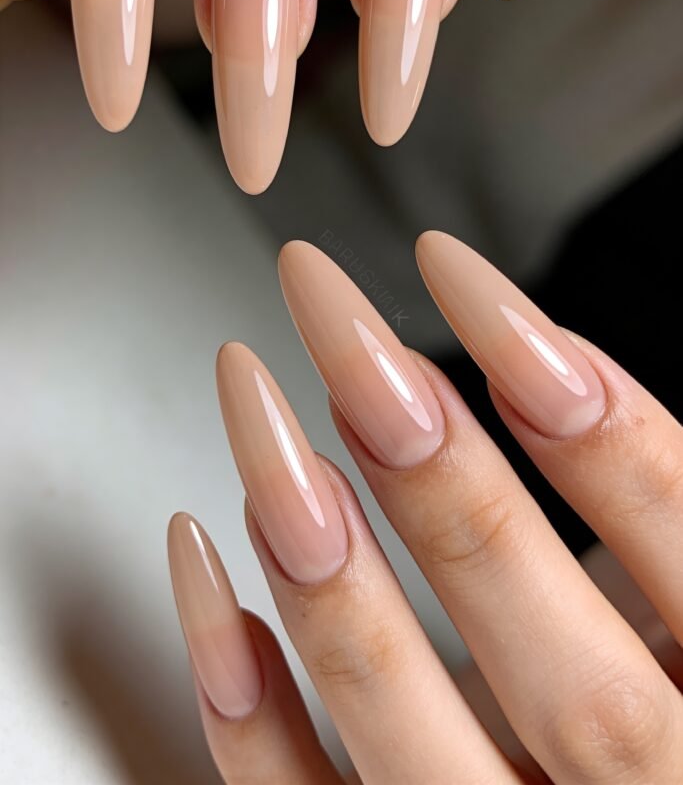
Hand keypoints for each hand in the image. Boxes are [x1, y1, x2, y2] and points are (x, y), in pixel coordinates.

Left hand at [168, 235, 682, 782]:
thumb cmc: (665, 718)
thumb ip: (653, 520)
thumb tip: (538, 366)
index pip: (674, 520)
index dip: (580, 396)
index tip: (460, 275)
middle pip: (534, 636)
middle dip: (431, 463)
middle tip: (334, 328)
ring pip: (408, 732)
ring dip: (324, 566)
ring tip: (262, 425)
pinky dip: (245, 712)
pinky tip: (214, 584)